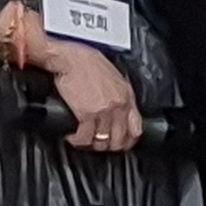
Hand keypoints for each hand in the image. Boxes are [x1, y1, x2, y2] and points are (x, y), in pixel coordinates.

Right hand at [45, 37, 142, 153]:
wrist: (70, 57)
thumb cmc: (86, 63)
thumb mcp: (113, 77)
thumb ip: (118, 94)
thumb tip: (116, 110)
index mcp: (126, 95)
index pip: (136, 128)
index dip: (127, 141)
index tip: (120, 144)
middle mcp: (118, 105)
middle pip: (119, 139)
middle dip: (108, 147)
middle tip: (97, 145)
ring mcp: (104, 111)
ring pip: (102, 142)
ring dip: (91, 145)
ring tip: (83, 142)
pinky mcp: (87, 114)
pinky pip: (84, 137)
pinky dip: (77, 141)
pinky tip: (72, 137)